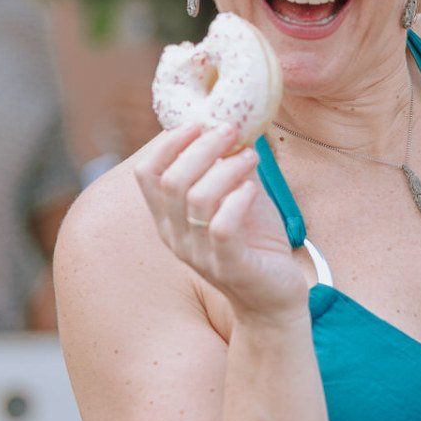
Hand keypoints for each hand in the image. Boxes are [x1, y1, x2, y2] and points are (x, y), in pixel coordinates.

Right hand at [133, 123, 310, 328]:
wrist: (274, 297)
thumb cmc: (254, 243)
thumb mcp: (236, 197)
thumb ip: (227, 167)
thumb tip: (228, 125)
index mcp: (169, 218)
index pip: (146, 174)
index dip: (167, 143)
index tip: (198, 123)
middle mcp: (176, 237)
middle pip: (171, 180)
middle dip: (201, 147)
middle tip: (230, 130)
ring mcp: (200, 254)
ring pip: (197, 199)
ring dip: (226, 169)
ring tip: (251, 157)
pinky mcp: (229, 267)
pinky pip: (222, 227)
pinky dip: (237, 200)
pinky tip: (253, 190)